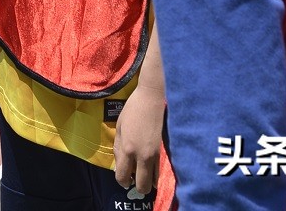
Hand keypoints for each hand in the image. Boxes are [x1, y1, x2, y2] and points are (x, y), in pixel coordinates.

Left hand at [113, 83, 164, 197]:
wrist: (153, 98)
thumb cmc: (133, 109)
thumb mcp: (120, 127)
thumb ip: (118, 148)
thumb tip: (120, 164)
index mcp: (128, 149)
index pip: (123, 177)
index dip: (122, 181)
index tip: (125, 178)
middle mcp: (142, 156)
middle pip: (142, 186)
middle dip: (137, 185)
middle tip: (136, 176)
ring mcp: (157, 155)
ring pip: (155, 182)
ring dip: (149, 180)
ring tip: (145, 170)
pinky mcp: (167, 151)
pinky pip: (162, 171)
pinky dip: (157, 173)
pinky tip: (154, 165)